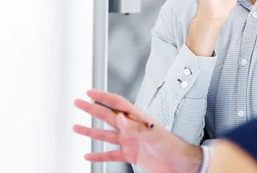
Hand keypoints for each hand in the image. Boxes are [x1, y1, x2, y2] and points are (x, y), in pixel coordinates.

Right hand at [74, 90, 202, 172]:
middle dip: (92, 109)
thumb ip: (135, 127)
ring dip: (91, 131)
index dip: (103, 97)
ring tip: (76, 127)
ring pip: (106, 135)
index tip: (89, 92)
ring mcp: (130, 141)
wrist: (180, 165)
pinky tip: (89, 154)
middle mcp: (132, 128)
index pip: (118, 104)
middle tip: (78, 102)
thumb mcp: (154, 136)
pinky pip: (111, 154)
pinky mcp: (131, 155)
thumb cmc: (172, 147)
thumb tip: (120, 117)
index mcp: (138, 118)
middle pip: (107, 116)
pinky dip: (99, 155)